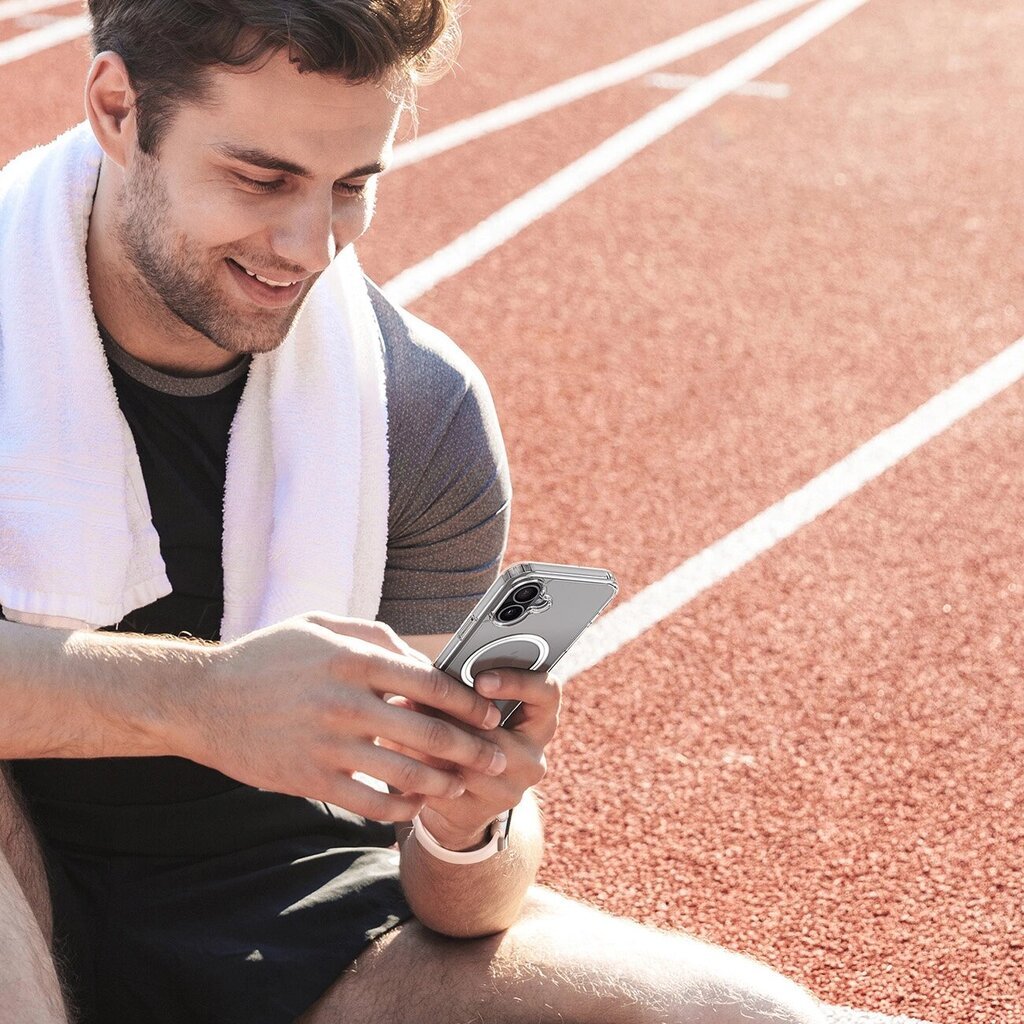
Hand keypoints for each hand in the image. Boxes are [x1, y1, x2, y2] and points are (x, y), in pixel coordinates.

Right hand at [179, 613, 506, 821]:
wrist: (200, 699)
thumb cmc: (267, 656)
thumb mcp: (319, 626)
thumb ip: (375, 636)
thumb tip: (423, 660)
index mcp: (352, 658)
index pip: (428, 683)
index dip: (466, 702)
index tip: (488, 713)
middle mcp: (344, 702)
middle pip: (427, 733)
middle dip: (471, 749)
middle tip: (496, 757)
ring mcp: (326, 744)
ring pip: (404, 774)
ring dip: (442, 783)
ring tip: (461, 785)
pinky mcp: (309, 779)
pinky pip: (369, 803)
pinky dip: (399, 808)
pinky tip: (415, 805)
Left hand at [392, 667, 561, 850]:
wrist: (460, 802)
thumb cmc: (465, 735)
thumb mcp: (469, 710)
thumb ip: (454, 689)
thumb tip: (418, 676)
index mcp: (540, 721)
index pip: (547, 692)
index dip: (517, 681)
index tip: (480, 680)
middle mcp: (534, 757)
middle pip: (500, 732)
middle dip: (455, 714)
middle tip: (420, 695)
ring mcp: (511, 789)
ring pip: (470, 761)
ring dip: (432, 740)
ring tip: (401, 718)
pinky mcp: (480, 812)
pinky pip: (446, 785)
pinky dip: (420, 766)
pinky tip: (399, 751)